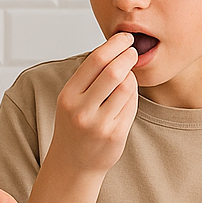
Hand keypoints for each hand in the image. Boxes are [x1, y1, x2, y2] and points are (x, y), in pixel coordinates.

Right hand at [47, 33, 138, 174]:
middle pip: (113, 71)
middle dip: (128, 56)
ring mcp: (99, 124)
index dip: (114, 44)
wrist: (73, 164)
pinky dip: (133, 94)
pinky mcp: (115, 135)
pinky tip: (128, 93)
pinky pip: (131, 106)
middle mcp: (81, 110)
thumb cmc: (75, 125)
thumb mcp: (71, 100)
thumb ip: (89, 78)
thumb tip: (115, 48)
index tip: (125, 38)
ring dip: (131, 76)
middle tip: (133, 51)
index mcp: (68, 96)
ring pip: (126, 87)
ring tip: (129, 74)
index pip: (95, 60)